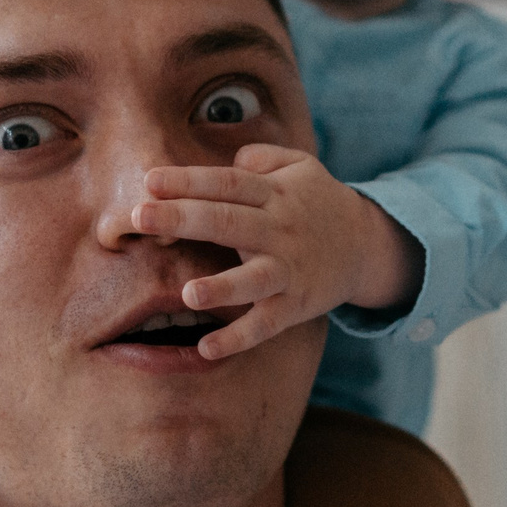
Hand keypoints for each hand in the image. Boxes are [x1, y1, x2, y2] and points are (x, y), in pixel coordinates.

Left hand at [131, 144, 421, 359]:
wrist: (366, 245)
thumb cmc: (317, 203)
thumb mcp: (299, 167)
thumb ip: (262, 157)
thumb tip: (231, 159)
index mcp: (274, 194)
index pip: (227, 183)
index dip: (189, 180)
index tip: (150, 180)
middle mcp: (279, 230)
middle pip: (228, 222)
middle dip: (183, 218)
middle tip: (139, 216)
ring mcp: (288, 270)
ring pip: (253, 280)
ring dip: (221, 288)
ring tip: (186, 293)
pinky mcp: (295, 306)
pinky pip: (265, 325)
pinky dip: (238, 339)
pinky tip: (206, 349)